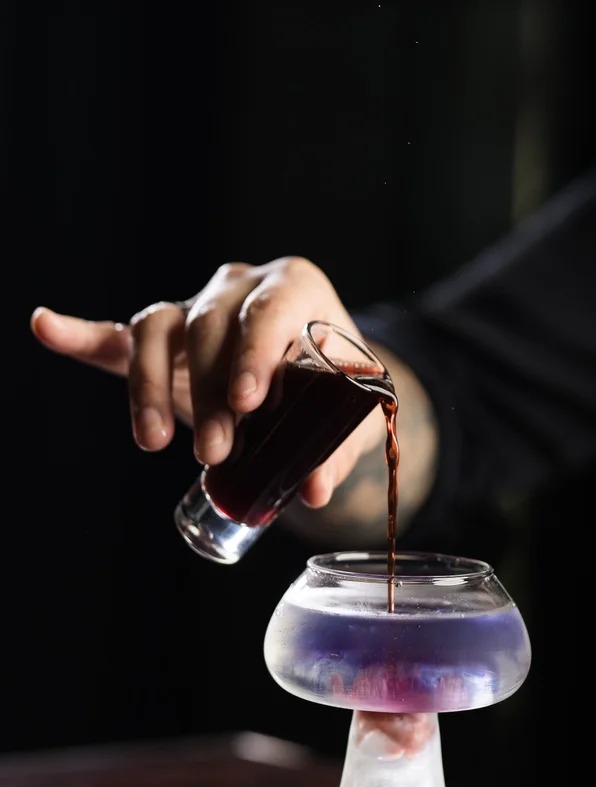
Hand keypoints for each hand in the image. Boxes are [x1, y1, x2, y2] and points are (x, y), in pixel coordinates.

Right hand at [30, 258, 385, 509]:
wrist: (320, 380)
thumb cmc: (337, 391)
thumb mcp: (349, 418)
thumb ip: (332, 452)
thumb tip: (313, 491)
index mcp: (296, 289)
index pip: (269, 311)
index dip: (254, 354)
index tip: (246, 402)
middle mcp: (240, 287)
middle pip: (210, 327)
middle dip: (208, 394)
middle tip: (215, 454)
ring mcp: (196, 308)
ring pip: (160, 329)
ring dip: (151, 386)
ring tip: (153, 442)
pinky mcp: (165, 339)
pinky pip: (119, 336)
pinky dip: (81, 335)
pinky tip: (46, 327)